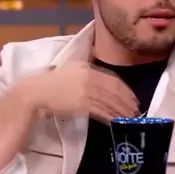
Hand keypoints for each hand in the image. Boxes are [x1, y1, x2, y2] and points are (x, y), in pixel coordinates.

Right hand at [23, 61, 139, 122]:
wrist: (38, 91)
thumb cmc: (54, 79)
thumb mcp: (73, 65)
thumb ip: (86, 61)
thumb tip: (95, 52)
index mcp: (89, 69)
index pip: (113, 80)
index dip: (125, 90)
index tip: (133, 97)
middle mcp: (90, 79)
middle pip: (114, 92)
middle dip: (127, 102)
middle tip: (136, 110)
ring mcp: (86, 93)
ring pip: (109, 103)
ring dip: (121, 111)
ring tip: (130, 118)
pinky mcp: (82, 105)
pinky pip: (101, 112)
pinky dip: (111, 117)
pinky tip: (116, 121)